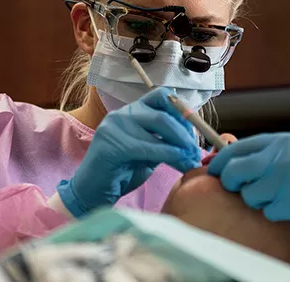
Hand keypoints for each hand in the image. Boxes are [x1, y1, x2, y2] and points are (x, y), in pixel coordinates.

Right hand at [58, 87, 201, 217]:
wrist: (93, 193)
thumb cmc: (123, 173)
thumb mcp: (150, 153)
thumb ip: (167, 142)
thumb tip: (193, 143)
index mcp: (133, 112)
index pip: (162, 96)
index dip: (182, 111)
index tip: (194, 132)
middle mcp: (123, 114)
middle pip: (163, 113)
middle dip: (185, 133)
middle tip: (196, 151)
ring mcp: (114, 126)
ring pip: (158, 127)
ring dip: (180, 145)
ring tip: (191, 161)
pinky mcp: (110, 144)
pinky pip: (147, 146)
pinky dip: (168, 154)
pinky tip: (179, 163)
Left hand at [207, 132, 289, 255]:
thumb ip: (261, 156)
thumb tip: (219, 162)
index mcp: (279, 142)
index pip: (235, 149)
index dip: (219, 163)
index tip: (213, 172)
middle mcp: (283, 155)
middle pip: (234, 172)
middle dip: (233, 185)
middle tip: (245, 190)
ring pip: (250, 196)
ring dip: (261, 202)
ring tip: (281, 197)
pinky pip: (269, 212)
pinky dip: (278, 214)